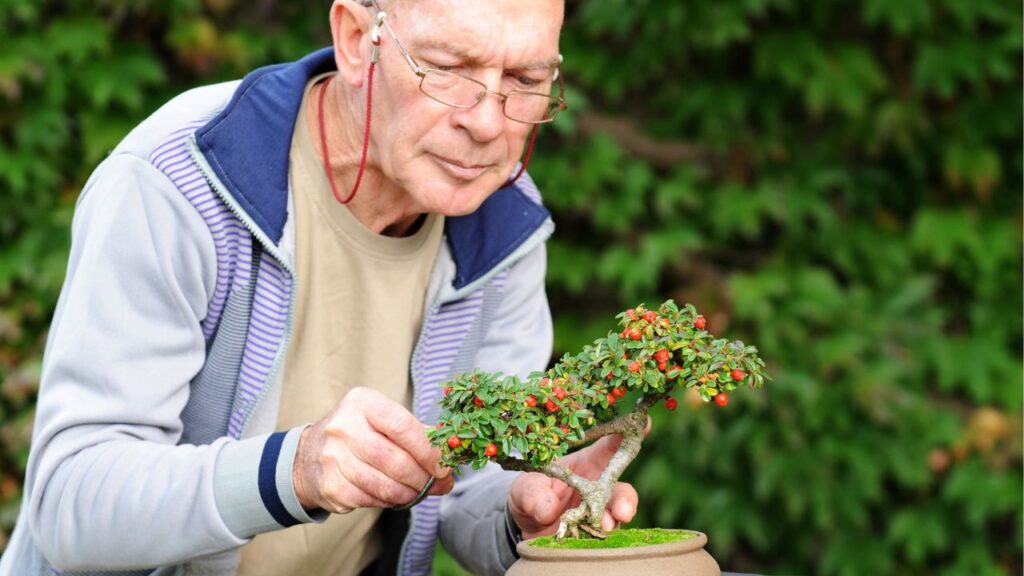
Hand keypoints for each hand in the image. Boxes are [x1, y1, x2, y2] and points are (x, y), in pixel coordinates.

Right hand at [293, 387, 453, 512]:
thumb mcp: (380, 419)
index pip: (404, 427)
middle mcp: (344, 428)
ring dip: (409, 494)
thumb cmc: (357, 433)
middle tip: (439, 484)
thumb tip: (448, 457)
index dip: (429, 451)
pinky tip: (394, 495)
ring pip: (385, 486)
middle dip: (423, 478)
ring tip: (419, 491)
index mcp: (362, 403)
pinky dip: (389, 501)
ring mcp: (334, 458)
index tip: (444, 466)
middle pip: (396, 461)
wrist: (309, 455)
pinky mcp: (331, 486)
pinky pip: (372, 500)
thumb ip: (414, 432)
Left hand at [506, 420, 649, 538]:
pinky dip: (600, 540)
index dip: (626, 435)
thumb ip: (534, 495)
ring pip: (616, 516)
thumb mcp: (525, 489)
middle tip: (622, 511)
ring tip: (603, 527)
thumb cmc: (530, 494)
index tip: (644, 424)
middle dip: (626, 499)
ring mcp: (598, 512)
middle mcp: (598, 487)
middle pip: (621, 489)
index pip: (610, 445)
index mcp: (586, 463)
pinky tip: (592, 541)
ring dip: (613, 521)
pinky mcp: (593, 533)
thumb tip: (547, 510)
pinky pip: (604, 537)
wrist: (527, 526)